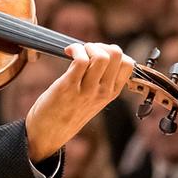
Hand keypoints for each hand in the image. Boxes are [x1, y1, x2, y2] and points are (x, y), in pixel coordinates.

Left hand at [25, 43, 133, 160]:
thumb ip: (99, 81)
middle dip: (100, 46)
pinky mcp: (68, 86)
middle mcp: (103, 91)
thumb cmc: (68, 111)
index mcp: (111, 93)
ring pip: (101, 56)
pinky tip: (67, 52)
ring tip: (75, 51)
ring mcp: (87, 90)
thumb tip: (98, 54)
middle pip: (116, 55)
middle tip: (85, 51)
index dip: (112, 51)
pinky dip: (75, 49)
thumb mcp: (92, 99)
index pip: (128, 64)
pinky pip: (80, 60)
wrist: (48, 132)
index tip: (97, 53)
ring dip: (87, 47)